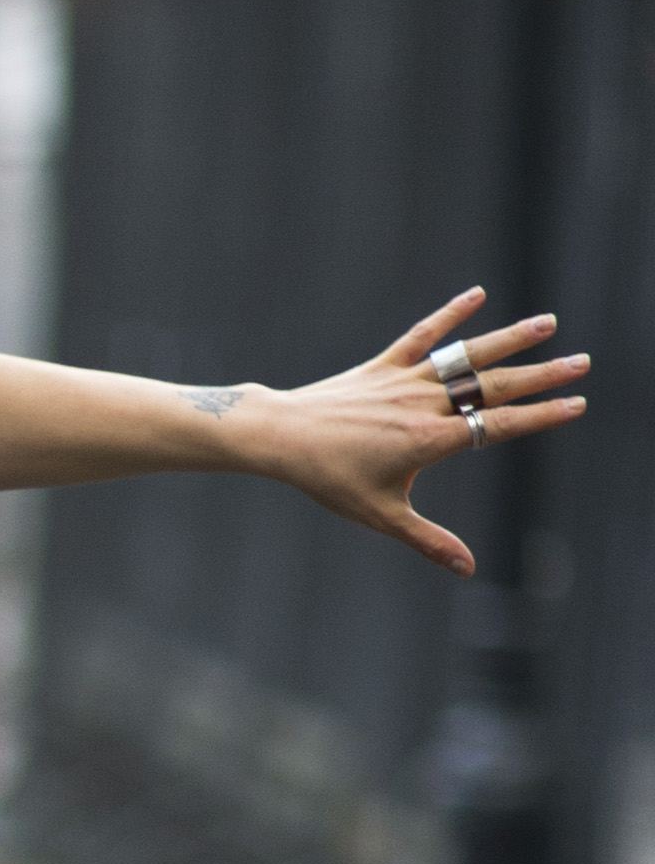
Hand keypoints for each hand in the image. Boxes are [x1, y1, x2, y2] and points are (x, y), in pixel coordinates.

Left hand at [241, 289, 586, 574]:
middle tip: (581, 363)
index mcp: (431, 440)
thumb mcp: (382, 515)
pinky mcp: (382, 366)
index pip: (498, 425)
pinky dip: (448, 315)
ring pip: (466, 357)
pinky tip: (477, 295)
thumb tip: (466, 569)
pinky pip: (421, 336)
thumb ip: (428, 541)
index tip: (576, 405)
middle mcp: (424, 404)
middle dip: (541, 376)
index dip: (541, 416)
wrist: (282, 438)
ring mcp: (404, 381)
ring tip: (547, 322)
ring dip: (508, 338)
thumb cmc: (329, 480)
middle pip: (494, 387)